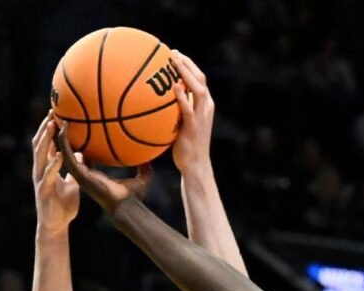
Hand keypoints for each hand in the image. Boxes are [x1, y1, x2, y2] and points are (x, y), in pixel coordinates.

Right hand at [32, 112, 79, 235]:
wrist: (57, 225)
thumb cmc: (64, 205)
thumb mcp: (73, 183)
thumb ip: (75, 169)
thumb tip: (82, 154)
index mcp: (48, 167)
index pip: (48, 143)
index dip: (51, 128)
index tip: (58, 112)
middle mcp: (41, 170)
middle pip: (41, 144)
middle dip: (45, 127)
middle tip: (53, 110)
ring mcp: (40, 180)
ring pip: (40, 155)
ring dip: (45, 140)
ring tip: (51, 125)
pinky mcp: (43, 190)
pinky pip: (48, 175)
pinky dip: (53, 164)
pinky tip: (59, 155)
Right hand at [55, 122, 151, 215]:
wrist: (125, 206)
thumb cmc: (132, 196)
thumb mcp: (141, 178)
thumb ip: (144, 168)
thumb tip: (152, 157)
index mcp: (95, 174)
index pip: (84, 157)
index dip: (80, 145)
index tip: (78, 131)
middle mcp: (85, 173)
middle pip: (71, 152)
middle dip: (65, 137)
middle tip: (61, 120)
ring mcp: (80, 174)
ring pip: (64, 150)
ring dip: (59, 135)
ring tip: (56, 118)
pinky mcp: (79, 174)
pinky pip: (67, 154)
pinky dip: (64, 141)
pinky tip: (62, 128)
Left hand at [170, 50, 214, 175]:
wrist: (195, 165)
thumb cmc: (185, 146)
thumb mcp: (181, 124)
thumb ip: (176, 110)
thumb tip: (158, 100)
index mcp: (205, 105)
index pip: (199, 79)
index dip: (188, 64)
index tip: (174, 54)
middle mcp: (206, 107)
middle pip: (200, 78)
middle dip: (186, 63)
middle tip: (171, 52)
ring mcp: (202, 116)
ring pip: (198, 88)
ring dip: (186, 72)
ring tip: (173, 62)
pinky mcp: (194, 126)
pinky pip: (189, 107)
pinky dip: (182, 95)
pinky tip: (174, 86)